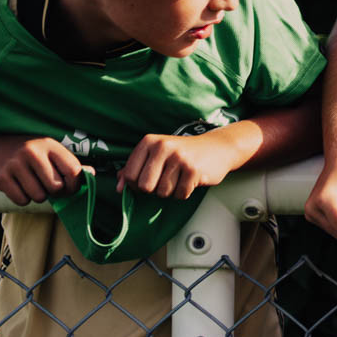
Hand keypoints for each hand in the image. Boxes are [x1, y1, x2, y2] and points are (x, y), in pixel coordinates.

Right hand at [0, 135, 87, 204]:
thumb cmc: (26, 151)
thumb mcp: (48, 150)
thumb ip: (68, 163)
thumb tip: (92, 174)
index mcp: (49, 145)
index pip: (73, 171)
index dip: (75, 185)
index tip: (69, 188)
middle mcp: (33, 153)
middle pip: (56, 187)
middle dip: (54, 192)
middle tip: (46, 186)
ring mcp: (15, 164)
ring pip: (39, 196)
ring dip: (37, 196)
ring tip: (31, 185)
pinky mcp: (1, 177)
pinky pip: (22, 200)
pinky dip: (23, 199)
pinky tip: (19, 187)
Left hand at [119, 131, 243, 199]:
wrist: (217, 147)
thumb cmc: (183, 153)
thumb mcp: (156, 154)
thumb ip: (135, 168)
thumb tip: (119, 187)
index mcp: (149, 142)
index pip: (130, 175)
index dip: (137, 184)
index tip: (149, 179)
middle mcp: (163, 147)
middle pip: (145, 186)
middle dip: (155, 189)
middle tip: (166, 180)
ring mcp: (179, 158)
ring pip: (163, 192)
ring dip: (171, 191)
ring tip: (180, 178)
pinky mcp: (193, 170)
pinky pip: (180, 194)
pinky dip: (184, 193)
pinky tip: (190, 181)